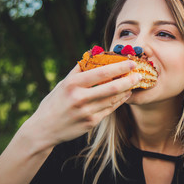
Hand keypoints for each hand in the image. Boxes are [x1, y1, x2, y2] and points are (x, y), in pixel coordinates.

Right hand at [21, 60, 140, 149]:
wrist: (44, 129)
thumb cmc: (54, 102)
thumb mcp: (63, 84)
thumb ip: (79, 70)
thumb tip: (95, 54)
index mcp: (73, 84)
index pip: (101, 73)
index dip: (119, 67)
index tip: (131, 63)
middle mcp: (80, 98)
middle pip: (112, 87)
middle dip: (129, 80)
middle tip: (139, 74)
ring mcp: (87, 112)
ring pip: (113, 99)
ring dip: (126, 90)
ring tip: (134, 82)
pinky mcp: (91, 123)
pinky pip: (110, 109)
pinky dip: (120, 101)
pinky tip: (125, 94)